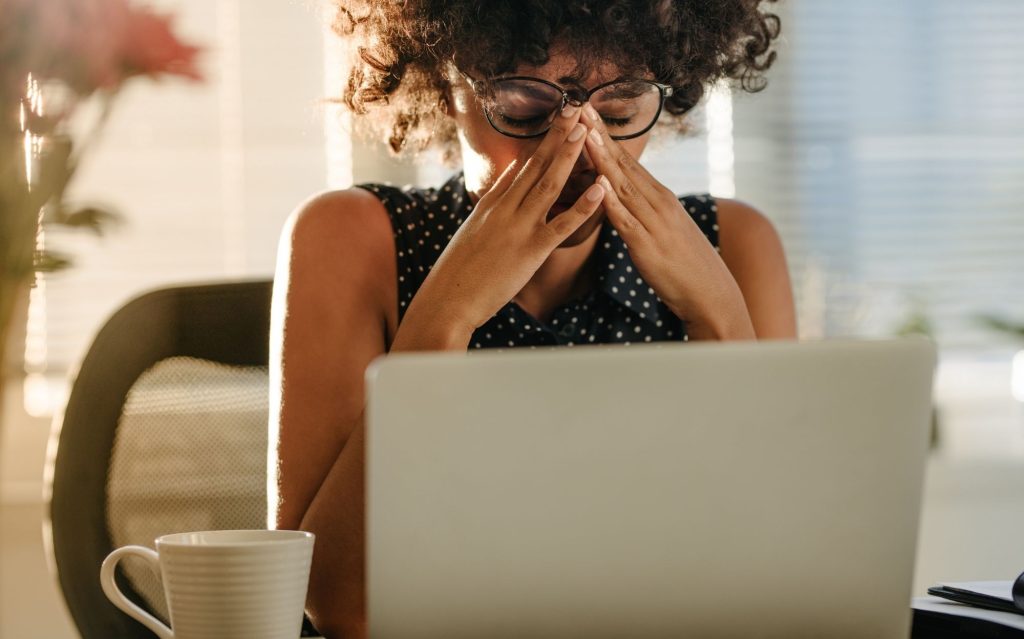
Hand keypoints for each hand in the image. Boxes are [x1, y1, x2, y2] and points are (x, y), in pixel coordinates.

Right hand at [401, 104, 605, 342]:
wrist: (447, 299)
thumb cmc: (459, 272)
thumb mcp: (473, 230)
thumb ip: (493, 202)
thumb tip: (511, 173)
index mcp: (492, 204)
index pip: (522, 166)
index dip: (543, 141)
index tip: (559, 118)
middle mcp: (505, 209)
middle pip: (536, 165)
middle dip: (557, 135)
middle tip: (576, 108)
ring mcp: (518, 227)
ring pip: (549, 184)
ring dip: (569, 156)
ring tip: (586, 131)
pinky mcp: (531, 250)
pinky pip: (562, 224)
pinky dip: (583, 205)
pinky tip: (601, 189)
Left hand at [581, 105, 754, 339]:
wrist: (711, 294)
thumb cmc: (685, 265)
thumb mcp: (664, 228)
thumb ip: (643, 210)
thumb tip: (622, 196)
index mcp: (660, 197)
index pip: (627, 160)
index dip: (605, 136)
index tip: (587, 111)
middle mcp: (658, 203)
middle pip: (623, 164)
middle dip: (599, 135)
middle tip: (579, 106)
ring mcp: (654, 223)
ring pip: (622, 185)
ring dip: (602, 159)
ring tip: (584, 134)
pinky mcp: (647, 247)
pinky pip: (626, 221)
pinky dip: (612, 202)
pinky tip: (598, 186)